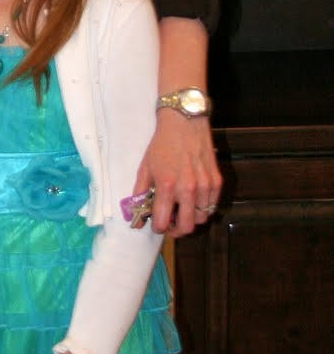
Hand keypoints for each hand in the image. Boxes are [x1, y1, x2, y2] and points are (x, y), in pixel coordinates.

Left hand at [134, 112, 221, 237]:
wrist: (184, 122)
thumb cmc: (161, 145)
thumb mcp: (144, 168)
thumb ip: (140, 194)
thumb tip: (136, 218)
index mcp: (167, 186)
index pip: (163, 223)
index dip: (158, 228)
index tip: (157, 224)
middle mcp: (188, 188)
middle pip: (187, 227)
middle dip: (176, 230)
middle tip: (171, 223)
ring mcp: (205, 185)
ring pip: (202, 218)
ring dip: (191, 219)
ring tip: (182, 209)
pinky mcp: (217, 181)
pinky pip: (212, 205)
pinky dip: (203, 208)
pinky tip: (193, 199)